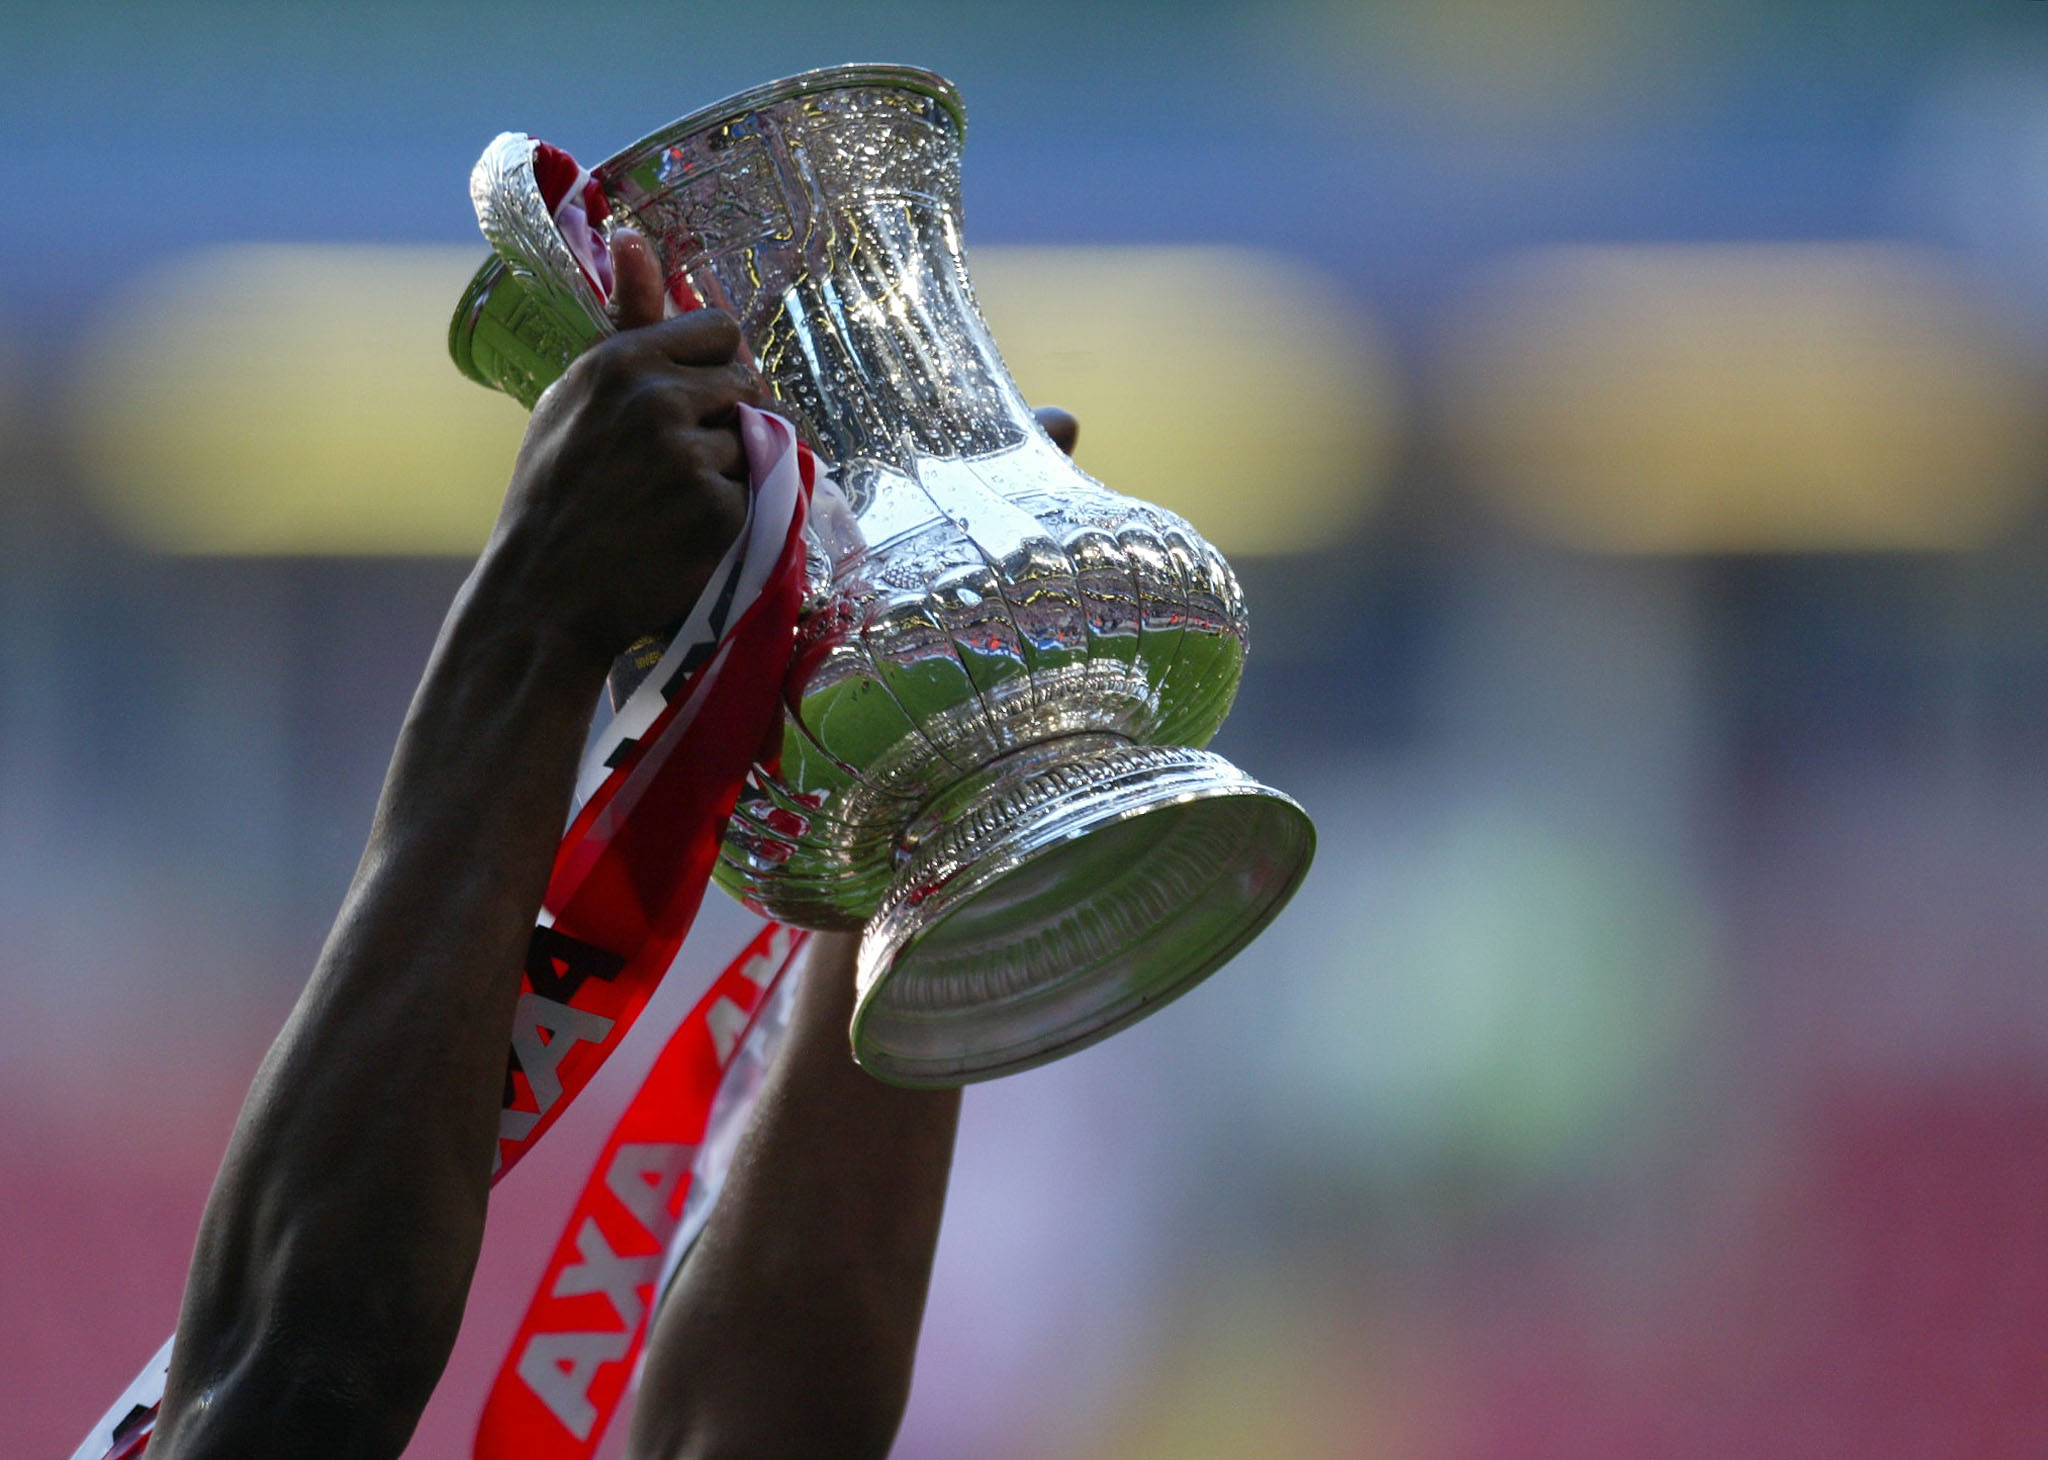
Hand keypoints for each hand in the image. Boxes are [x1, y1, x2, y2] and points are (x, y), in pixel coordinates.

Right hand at [474, 229, 760, 667]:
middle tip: (682, 459)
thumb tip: (635, 235)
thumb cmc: (555, 491)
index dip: (715, 363)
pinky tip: (685, 531)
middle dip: (728, 414)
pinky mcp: (719, 511)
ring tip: (673, 500)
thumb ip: (623, 320)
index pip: (718, 329)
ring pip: (753, 440)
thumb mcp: (574, 395)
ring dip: (730, 467)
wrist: (543, 596)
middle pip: (745, 381)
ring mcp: (692, 457)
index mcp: (620, 361)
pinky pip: (758, 493)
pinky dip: (734, 513)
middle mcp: (657, 399)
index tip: (695, 396)